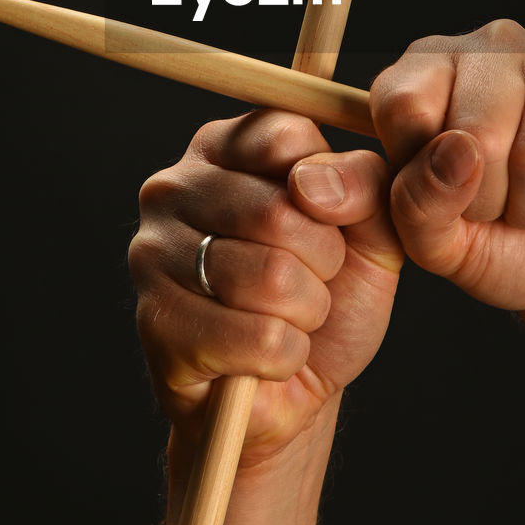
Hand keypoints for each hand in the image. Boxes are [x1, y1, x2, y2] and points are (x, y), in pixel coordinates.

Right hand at [129, 109, 402, 464]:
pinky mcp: (156, 323)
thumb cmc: (329, 294)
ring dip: (307, 313)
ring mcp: (154, 254)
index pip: (286, 136)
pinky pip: (260, 340)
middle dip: (324, 263)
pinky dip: (288, 356)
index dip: (329, 191)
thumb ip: (364, 184)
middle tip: (312, 283)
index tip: (326, 221)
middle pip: (279, 211)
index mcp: (220, 146)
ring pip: (271, 278)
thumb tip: (312, 183)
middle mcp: (173, 187)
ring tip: (289, 318)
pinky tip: (270, 356)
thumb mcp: (370, 229)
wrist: (296, 387)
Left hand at [369, 20, 524, 312]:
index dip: (420, 170)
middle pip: (475, 134)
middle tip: (496, 205)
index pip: (403, 105)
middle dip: (484, 200)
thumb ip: (416, 202)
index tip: (439, 189)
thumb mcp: (434, 239)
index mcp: (428, 67)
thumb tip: (455, 153)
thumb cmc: (494, 240)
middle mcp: (492, 47)